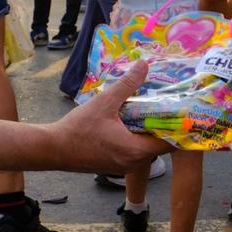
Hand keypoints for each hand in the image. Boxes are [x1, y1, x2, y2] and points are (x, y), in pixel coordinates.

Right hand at [47, 62, 169, 172]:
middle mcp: (134, 163)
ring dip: (145, 131)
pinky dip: (133, 138)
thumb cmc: (79, 128)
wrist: (53, 149)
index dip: (176, 126)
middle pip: (158, 144)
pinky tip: (126, 121)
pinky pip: (132, 151)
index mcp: (137, 151)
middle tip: (161, 103)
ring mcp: (124, 166)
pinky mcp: (114, 165)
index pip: (169, 142)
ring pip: (144, 148)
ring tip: (144, 109)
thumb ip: (127, 84)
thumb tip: (144, 65)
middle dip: (159, 124)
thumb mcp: (105, 102)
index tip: (178, 109)